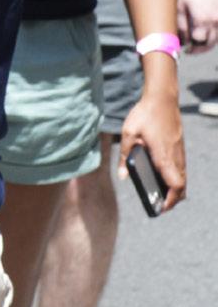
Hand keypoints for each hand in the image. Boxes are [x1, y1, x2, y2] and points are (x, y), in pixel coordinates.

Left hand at [120, 86, 186, 210]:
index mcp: (164, 157)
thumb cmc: (144, 115)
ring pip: (183, 178)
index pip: (175, 186)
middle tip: (159, 204)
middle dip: (172, 199)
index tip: (161, 208)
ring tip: (160, 194)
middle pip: (182, 187)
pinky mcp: (180, 147)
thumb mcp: (128, 133)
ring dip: (174, 189)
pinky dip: (175, 178)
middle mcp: (176, 157)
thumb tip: (123, 176)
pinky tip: (162, 176)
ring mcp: (180, 152)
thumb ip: (125, 156)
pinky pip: (181, 169)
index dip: (170, 200)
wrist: (162, 98)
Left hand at [178, 0, 217, 51]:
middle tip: (191, 49)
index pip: (199, 42)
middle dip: (200, 48)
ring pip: (217, 38)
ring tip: (197, 41)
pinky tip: (205, 30)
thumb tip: (181, 38)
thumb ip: (180, 23)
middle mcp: (215, 21)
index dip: (191, 47)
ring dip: (208, 42)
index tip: (185, 48)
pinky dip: (213, 33)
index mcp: (202, 20)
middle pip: (210, 43)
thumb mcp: (180, 4)